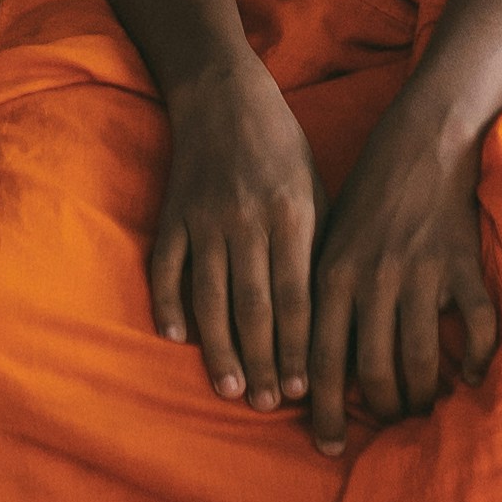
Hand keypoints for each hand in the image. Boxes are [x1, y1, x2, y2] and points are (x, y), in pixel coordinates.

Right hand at [144, 68, 317, 414]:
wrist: (224, 95)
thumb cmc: (283, 150)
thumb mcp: (317, 191)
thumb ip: (319, 250)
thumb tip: (334, 319)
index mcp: (292, 214)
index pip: (297, 296)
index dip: (300, 346)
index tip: (306, 390)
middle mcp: (247, 220)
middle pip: (255, 306)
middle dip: (264, 361)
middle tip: (269, 406)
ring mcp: (205, 218)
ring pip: (210, 296)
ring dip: (220, 348)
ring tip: (231, 389)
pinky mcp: (172, 214)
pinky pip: (166, 267)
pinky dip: (169, 303)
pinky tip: (178, 338)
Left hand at [307, 131, 501, 447]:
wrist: (422, 141)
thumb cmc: (368, 195)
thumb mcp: (328, 238)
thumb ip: (320, 294)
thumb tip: (310, 361)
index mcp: (332, 275)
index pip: (321, 361)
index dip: (324, 411)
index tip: (327, 446)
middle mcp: (374, 280)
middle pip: (374, 371)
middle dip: (382, 410)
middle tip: (389, 427)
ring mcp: (421, 275)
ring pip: (422, 359)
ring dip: (423, 395)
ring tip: (424, 408)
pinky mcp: (463, 266)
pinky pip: (477, 327)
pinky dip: (477, 359)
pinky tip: (470, 375)